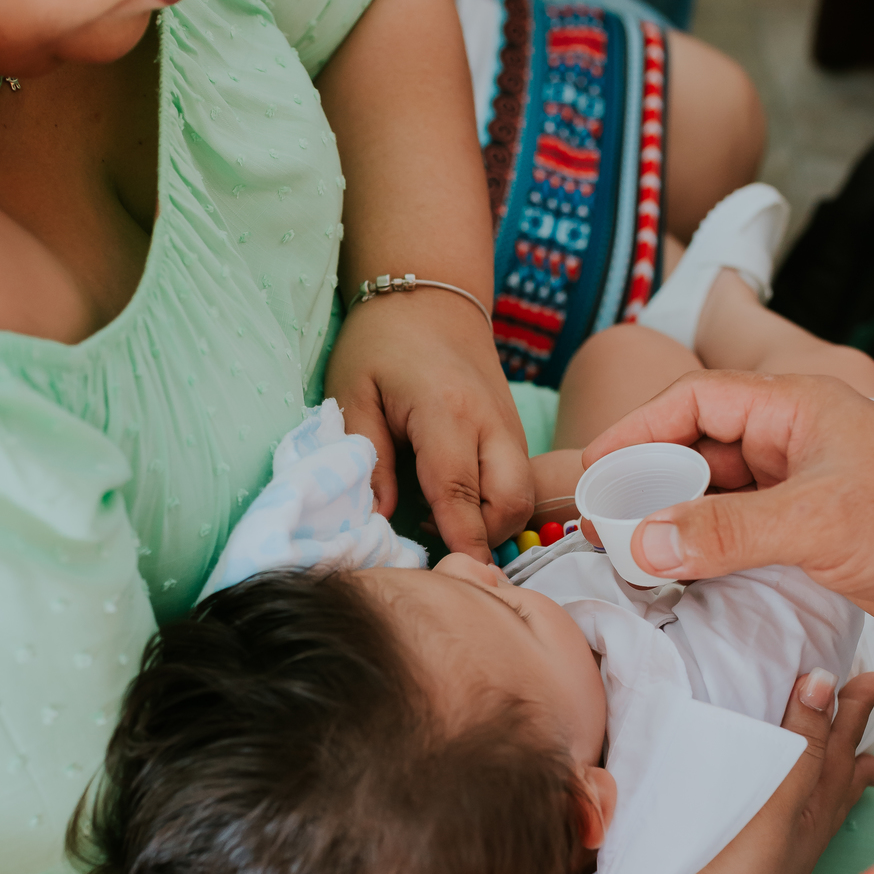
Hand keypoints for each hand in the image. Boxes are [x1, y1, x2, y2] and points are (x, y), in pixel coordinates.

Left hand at [324, 288, 533, 560]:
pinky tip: (456, 500)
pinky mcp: (514, 430)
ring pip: (522, 496)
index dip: (461, 539)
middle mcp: (491, 422)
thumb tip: (378, 516)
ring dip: (492, 521)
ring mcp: (510, 426)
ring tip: (441, 519)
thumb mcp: (352, 391)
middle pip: (510, 501)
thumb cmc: (381, 342)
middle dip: (485, 536)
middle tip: (439, 543)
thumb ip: (364, 454)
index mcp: (446, 411)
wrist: (433, 298)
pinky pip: (517, 481)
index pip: (459, 491)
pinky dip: (495, 503)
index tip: (456, 576)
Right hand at [582, 371, 873, 643]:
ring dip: (674, 521)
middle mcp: (791, 441)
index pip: (694, 402)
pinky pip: (738, 533)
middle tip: (601, 521)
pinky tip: (677, 576)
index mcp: (793, 408)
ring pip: (715, 496)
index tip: (596, 469)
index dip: (638, 431)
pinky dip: (705, 551)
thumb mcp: (816, 522)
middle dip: (647, 481)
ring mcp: (799, 488)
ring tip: (626, 554)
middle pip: (697, 449)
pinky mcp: (809, 533)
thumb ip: (727, 532)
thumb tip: (646, 543)